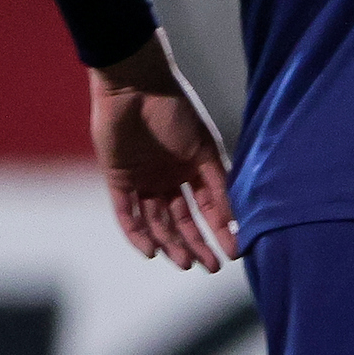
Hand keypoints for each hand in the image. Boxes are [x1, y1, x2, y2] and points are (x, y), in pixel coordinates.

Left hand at [91, 31, 237, 270]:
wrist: (136, 87)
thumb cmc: (177, 111)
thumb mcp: (204, 149)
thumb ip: (217, 183)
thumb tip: (234, 218)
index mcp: (194, 167)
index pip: (209, 207)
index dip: (220, 230)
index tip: (234, 252)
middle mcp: (170, 177)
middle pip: (183, 220)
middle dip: (197, 244)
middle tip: (210, 267)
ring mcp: (144, 180)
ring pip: (158, 221)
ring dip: (171, 243)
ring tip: (185, 264)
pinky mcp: (118, 179)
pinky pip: (127, 213)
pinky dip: (138, 233)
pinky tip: (151, 251)